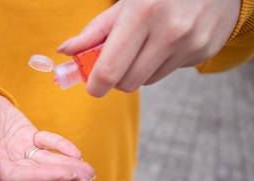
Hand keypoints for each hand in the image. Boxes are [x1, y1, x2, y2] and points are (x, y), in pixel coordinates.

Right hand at [0, 88, 94, 180]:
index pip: (19, 175)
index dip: (41, 175)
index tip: (64, 174)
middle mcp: (7, 161)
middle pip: (37, 171)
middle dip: (62, 173)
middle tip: (86, 176)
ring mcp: (19, 149)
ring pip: (46, 160)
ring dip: (68, 165)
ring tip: (89, 171)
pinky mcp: (28, 136)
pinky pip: (46, 142)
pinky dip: (60, 146)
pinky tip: (76, 153)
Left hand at [57, 0, 240, 96]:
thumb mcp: (126, 3)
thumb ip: (95, 31)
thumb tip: (65, 51)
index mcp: (142, 13)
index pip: (110, 70)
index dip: (96, 85)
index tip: (92, 85)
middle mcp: (169, 31)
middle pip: (127, 83)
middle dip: (116, 78)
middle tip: (117, 61)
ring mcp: (190, 43)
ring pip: (147, 81)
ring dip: (139, 70)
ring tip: (147, 43)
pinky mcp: (203, 52)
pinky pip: (168, 72)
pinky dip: (160, 63)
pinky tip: (169, 40)